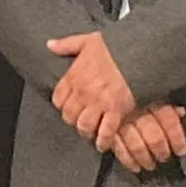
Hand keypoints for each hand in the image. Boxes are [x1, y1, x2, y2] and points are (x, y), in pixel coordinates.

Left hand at [48, 31, 139, 145]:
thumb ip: (66, 45)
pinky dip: (103, 141)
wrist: (136, 53)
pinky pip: (106, 132)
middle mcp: (82, 92)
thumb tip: (50, 45)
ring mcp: (98, 103)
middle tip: (80, 123)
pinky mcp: (115, 111)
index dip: (63, 106)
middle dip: (74, 121)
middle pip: (70, 116)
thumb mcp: (86, 41)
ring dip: (87, 132)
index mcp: (74, 77)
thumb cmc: (113, 47)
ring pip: (84, 126)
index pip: (59, 99)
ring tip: (91, 135)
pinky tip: (103, 145)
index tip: (68, 108)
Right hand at [108, 103, 185, 174]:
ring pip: (136, 144)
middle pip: (153, 135)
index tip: (181, 151)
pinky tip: (135, 167)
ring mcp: (119, 122)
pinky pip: (117, 148)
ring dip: (145, 157)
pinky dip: (127, 159)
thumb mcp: (148, 101)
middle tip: (164, 157)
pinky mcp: (106, 133)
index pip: (167, 118)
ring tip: (150, 165)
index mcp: (148, 102)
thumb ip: (165, 109)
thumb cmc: (128, 103)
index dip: (177, 137)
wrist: (97, 93)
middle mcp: (134, 111)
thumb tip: (181, 111)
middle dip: (160, 149)